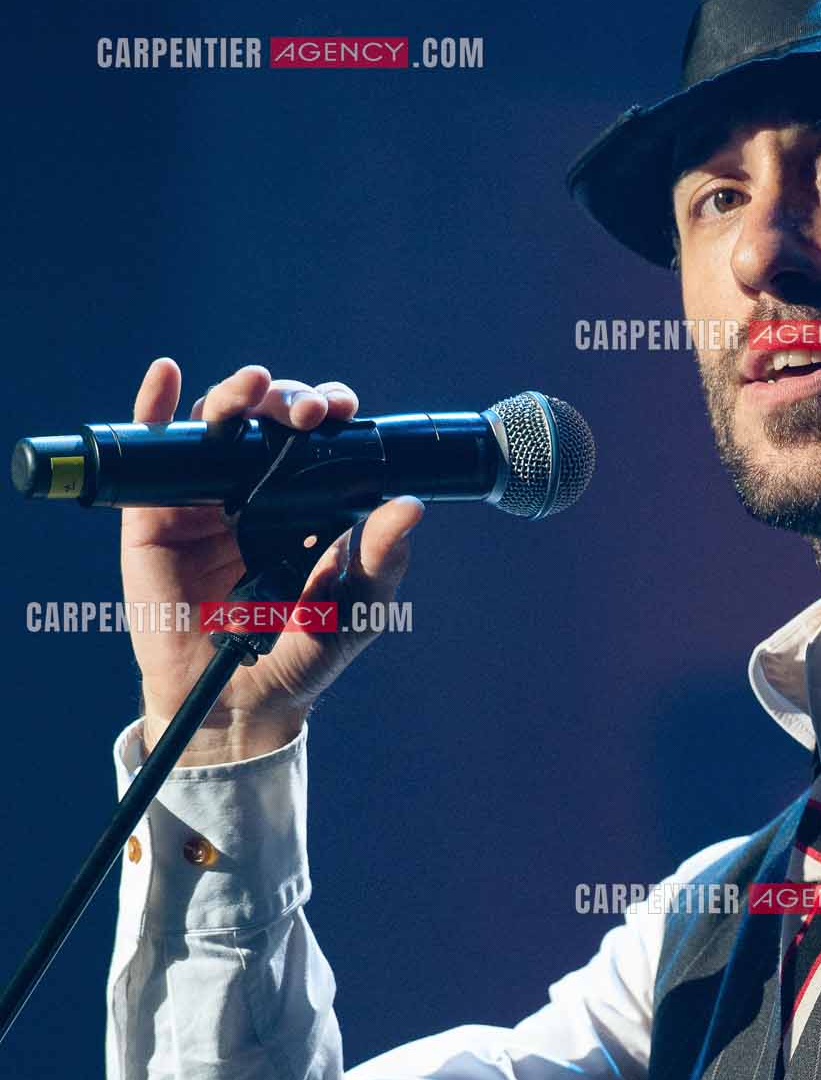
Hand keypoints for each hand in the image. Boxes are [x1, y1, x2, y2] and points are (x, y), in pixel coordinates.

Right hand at [122, 358, 423, 762]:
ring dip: (234, 394)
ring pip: (216, 426)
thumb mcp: (355, 610)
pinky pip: (153, 455)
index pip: (319, 442)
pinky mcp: (156, 519)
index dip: (330, 413)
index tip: (345, 410)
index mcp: (306, 505)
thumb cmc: (301, 656)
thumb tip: (409, 508)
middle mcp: (256, 493)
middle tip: (308, 412)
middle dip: (289, 401)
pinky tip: (167, 375)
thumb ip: (382, 561)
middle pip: (269, 422)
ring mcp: (205, 500)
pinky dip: (154, 408)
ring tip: (253, 387)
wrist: (238, 704)